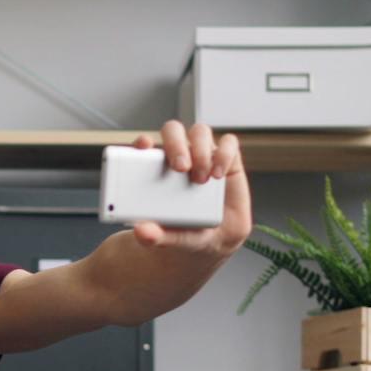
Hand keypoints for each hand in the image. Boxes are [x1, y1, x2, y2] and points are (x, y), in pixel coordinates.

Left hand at [128, 121, 252, 260]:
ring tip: (201, 179)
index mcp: (156, 168)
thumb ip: (153, 236)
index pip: (145, 145)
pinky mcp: (227, 159)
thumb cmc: (184, 230)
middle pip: (173, 131)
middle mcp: (179, 155)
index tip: (143, 147)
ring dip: (200, 151)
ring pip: (200, 133)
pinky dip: (224, 154)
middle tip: (180, 168)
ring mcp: (203, 154)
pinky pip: (229, 144)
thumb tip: (141, 232)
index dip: (142, 142)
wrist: (214, 240)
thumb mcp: (168, 237)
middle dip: (175, 145)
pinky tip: (219, 174)